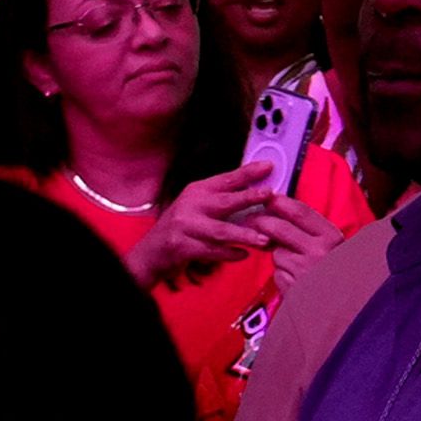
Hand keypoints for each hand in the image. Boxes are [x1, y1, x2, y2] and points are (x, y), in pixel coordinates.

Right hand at [133, 165, 337, 288]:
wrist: (150, 253)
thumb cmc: (181, 227)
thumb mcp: (197, 206)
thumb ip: (221, 198)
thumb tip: (255, 189)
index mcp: (197, 191)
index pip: (226, 179)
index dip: (248, 172)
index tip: (269, 166)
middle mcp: (190, 205)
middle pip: (224, 202)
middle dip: (249, 198)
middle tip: (270, 196)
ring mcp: (185, 227)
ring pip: (220, 231)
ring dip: (244, 235)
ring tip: (264, 239)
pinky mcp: (182, 247)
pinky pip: (211, 251)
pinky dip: (229, 253)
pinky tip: (243, 254)